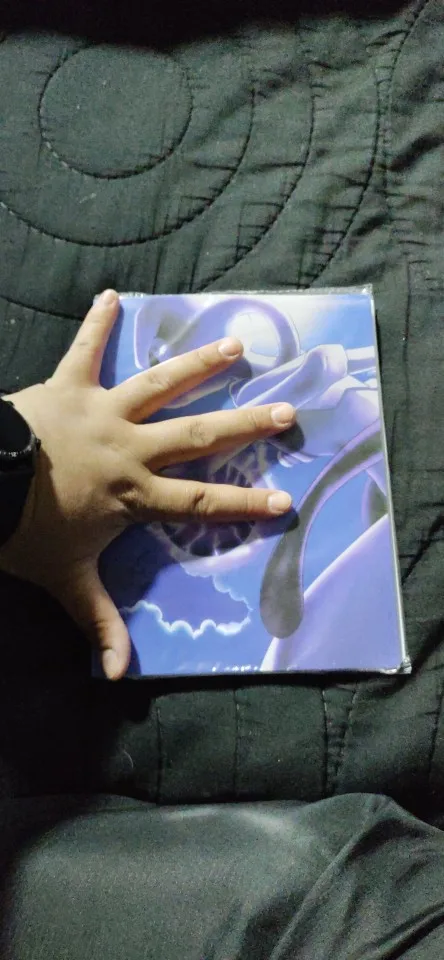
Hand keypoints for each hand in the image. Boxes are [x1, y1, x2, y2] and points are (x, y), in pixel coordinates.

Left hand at [0, 290, 294, 678]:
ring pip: (161, 384)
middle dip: (244, 426)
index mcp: (135, 493)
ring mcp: (103, 411)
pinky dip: (98, 323)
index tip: (283, 500)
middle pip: (199, 436)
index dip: (244, 504)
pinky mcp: (69, 385)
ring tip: (235, 346)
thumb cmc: (25, 534)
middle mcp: (131, 447)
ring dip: (199, 364)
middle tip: (284, 412)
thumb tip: (117, 677)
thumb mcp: (65, 581)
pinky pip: (86, 349)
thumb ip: (97, 623)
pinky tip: (111, 295)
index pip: (201, 502)